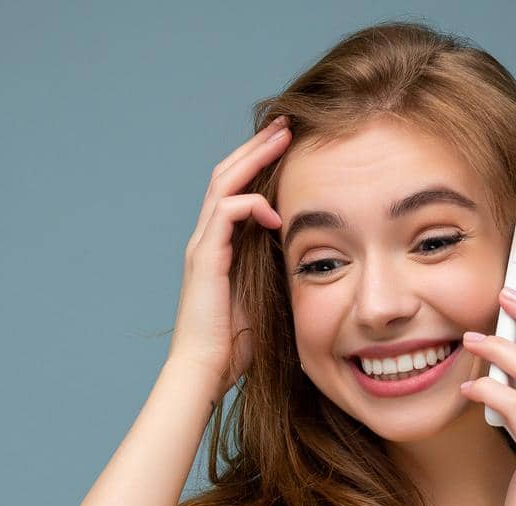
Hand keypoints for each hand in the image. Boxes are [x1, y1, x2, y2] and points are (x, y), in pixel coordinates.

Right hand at [166, 116, 291, 398]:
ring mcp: (202, 247)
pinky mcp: (205, 260)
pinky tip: (276, 213)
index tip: (290, 144)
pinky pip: (226, 214)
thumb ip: (279, 270)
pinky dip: (251, 205)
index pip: (237, 189)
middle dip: (258, 147)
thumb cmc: (236, 346)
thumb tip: (312, 255)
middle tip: (287, 124)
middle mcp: (206, 239)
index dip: (260, 163)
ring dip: (255, 158)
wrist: (205, 372)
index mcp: (220, 246)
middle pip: (228, 174)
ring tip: (282, 139)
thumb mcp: (266, 297)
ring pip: (224, 184)